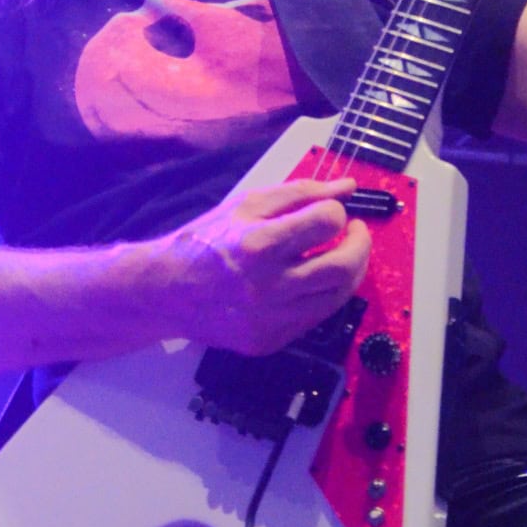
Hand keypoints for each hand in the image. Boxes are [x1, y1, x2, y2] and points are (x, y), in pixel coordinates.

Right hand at [156, 177, 370, 355]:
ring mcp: (270, 318)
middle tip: (355, 232)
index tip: (333, 212)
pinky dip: (326, 295)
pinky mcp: (270, 340)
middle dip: (361, 245)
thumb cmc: (205, 240)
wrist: (166, 290)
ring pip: (337, 297)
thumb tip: (346, 187)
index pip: (327, 222)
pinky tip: (317, 280)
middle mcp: (268, 285)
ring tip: (340, 255)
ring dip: (350, 271)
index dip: (338, 212)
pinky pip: (317, 318)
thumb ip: (299, 193)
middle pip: (343, 267)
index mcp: (259, 243)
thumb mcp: (246, 204)